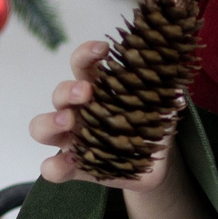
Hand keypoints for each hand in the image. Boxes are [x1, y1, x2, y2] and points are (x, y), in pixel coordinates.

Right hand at [32, 39, 168, 189]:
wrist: (157, 166)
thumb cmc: (152, 127)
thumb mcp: (163, 108)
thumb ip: (166, 95)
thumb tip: (176, 90)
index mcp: (97, 90)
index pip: (83, 65)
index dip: (86, 54)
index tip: (102, 49)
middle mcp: (78, 112)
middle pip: (59, 94)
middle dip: (68, 90)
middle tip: (86, 93)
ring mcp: (72, 140)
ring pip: (41, 127)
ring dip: (50, 122)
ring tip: (69, 122)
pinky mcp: (74, 168)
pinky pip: (52, 168)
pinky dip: (54, 166)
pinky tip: (68, 164)